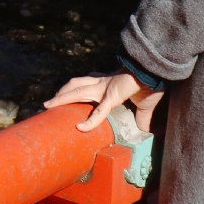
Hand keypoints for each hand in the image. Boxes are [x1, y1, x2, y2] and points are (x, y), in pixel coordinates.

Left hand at [43, 70, 163, 133]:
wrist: (155, 71)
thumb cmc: (151, 84)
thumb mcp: (145, 106)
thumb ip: (142, 118)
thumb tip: (146, 131)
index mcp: (108, 84)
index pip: (87, 84)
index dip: (76, 89)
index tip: (67, 94)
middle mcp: (102, 83)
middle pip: (75, 85)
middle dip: (62, 93)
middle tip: (48, 102)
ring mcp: (105, 88)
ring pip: (77, 91)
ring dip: (61, 98)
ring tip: (48, 105)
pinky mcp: (112, 96)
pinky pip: (99, 110)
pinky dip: (90, 121)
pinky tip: (80, 128)